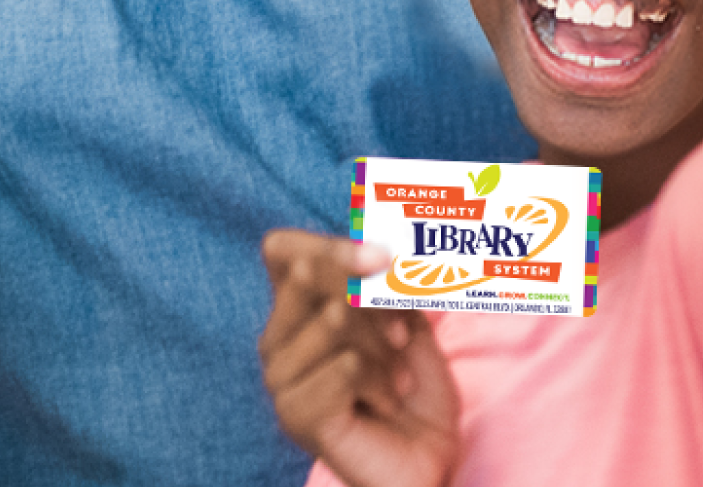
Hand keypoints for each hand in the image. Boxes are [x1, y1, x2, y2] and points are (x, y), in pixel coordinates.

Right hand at [259, 231, 459, 486]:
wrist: (426, 458)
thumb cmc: (410, 387)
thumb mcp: (402, 319)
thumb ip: (379, 283)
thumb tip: (374, 247)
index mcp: (295, 309)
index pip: (282, 250)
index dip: (329, 245)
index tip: (384, 258)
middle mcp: (277, 338)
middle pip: (308, 274)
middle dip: (370, 298)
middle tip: (401, 335)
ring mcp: (280, 377)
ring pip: (332, 319)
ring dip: (383, 347)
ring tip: (398, 377)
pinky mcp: (294, 413)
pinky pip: (343, 366)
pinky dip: (379, 380)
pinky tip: (387, 401)